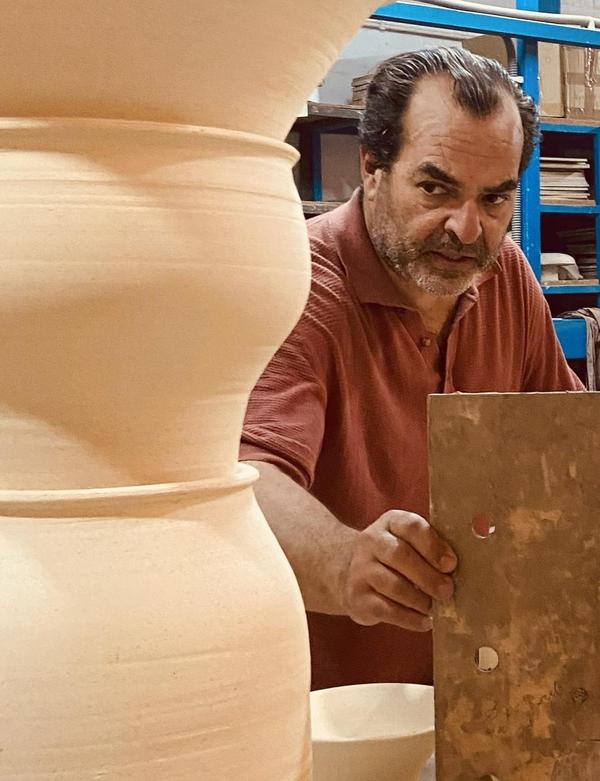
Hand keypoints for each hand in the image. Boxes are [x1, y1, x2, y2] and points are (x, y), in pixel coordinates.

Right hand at [341, 510, 456, 631]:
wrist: (351, 572)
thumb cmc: (395, 558)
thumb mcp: (410, 542)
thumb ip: (432, 549)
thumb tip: (455, 570)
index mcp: (390, 523)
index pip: (411, 527)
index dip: (433, 545)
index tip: (451, 564)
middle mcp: (371, 541)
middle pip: (400, 555)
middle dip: (428, 576)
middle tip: (447, 591)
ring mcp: (360, 569)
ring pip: (393, 585)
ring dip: (420, 599)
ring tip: (434, 607)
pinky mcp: (357, 597)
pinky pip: (386, 609)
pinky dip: (410, 619)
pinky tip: (424, 621)